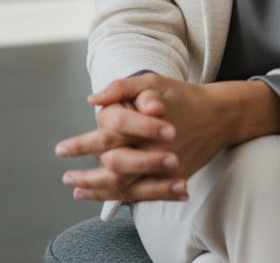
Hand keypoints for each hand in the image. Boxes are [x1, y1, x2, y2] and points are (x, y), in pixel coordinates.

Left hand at [55, 75, 279, 202]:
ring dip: (99, 191)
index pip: (106, 136)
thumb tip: (92, 100)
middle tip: (67, 178)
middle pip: (113, 168)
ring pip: (127, 186)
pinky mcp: (174, 179)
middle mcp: (152, 148)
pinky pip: (145, 194)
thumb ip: (121, 88)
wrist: (219, 114)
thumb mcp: (152, 81)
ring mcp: (164, 167)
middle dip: (87, 175)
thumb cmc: (181, 95)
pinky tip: (106, 198)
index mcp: (143, 123)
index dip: (81, 145)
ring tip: (78, 191)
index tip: (60, 150)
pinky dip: (122, 198)